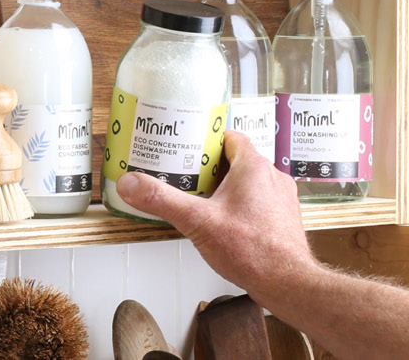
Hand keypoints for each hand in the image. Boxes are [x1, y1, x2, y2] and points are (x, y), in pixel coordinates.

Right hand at [114, 131, 318, 291]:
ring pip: (247, 182)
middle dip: (209, 165)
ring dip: (224, 186)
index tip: (188, 141)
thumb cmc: (255, 252)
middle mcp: (272, 179)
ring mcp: (280, 199)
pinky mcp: (281, 219)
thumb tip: (132, 183)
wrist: (288, 283)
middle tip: (184, 172)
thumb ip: (162, 200)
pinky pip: (256, 201)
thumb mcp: (197, 221)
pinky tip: (221, 220)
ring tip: (199, 196)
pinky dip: (237, 204)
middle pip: (235, 159)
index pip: (230, 137)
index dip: (207, 137)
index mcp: (254, 168)